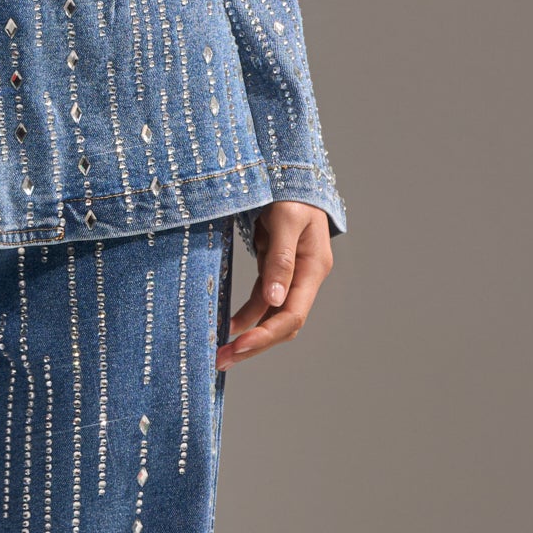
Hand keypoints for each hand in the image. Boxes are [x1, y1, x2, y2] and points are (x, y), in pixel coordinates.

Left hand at [217, 201, 332, 370]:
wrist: (289, 171)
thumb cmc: (290, 191)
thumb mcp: (285, 220)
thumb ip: (280, 259)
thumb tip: (274, 301)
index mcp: (313, 268)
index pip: (291, 314)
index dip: (265, 335)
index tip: (237, 346)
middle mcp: (305, 278)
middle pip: (282, 324)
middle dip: (253, 345)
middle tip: (220, 361)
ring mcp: (290, 276)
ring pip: (271, 317)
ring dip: (247, 336)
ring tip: (219, 354)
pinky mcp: (275, 270)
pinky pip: (262, 301)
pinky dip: (246, 316)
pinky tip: (227, 327)